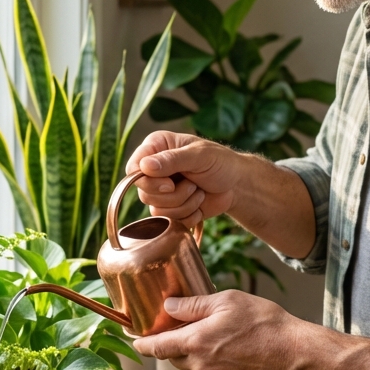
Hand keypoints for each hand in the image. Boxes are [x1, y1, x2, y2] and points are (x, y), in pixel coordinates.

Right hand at [125, 131, 245, 226]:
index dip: (148, 181)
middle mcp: (153, 169)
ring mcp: (160, 191)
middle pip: (144, 193)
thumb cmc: (220, 162)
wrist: (236, 185)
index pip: (133, 168)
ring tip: (199, 191)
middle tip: (193, 184)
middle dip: (174, 194)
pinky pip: (168, 222)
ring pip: (157, 210)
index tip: (170, 183)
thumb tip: (144, 166)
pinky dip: (188, 216)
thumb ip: (172, 160)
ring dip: (184, 204)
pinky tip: (199, 204)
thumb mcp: (199, 156)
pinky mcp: (169, 209)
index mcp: (156, 147)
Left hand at [133, 289, 303, 369]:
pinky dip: (216, 365)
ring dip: (198, 355)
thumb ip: (193, 305)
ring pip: (195, 368)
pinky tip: (234, 353)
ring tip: (219, 337)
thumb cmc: (265, 323)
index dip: (142, 344)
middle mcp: (201, 367)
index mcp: (196, 343)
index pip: (157, 347)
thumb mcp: (227, 301)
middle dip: (174, 345)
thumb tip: (169, 307)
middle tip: (183, 329)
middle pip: (174, 358)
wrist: (296, 355)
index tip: (135, 341)